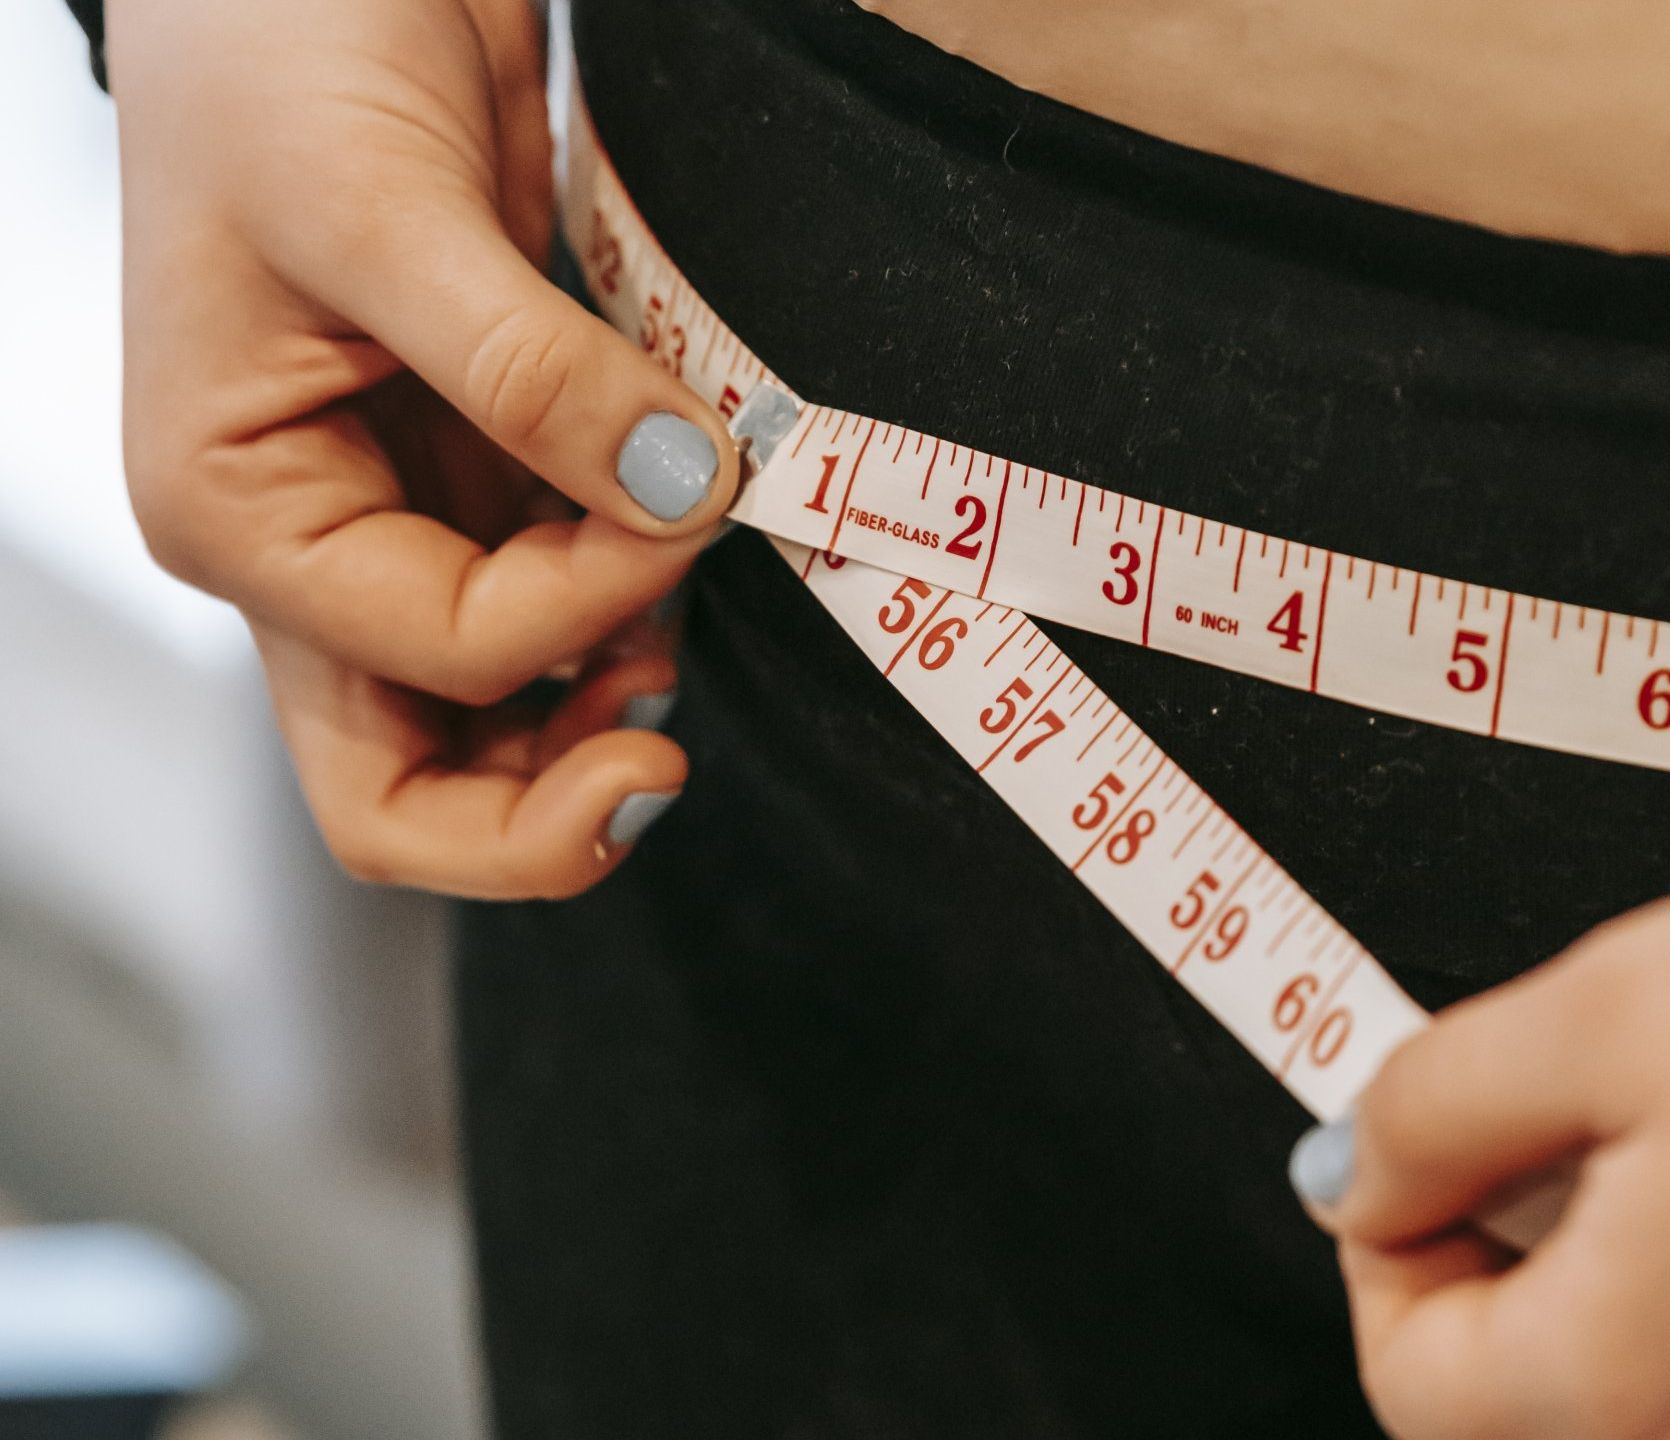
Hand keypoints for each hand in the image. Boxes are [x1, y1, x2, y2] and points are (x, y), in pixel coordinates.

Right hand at [108, 0, 738, 895]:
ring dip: (596, 712)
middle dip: (543, 812)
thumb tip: (677, 492)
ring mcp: (405, 522)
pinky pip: (556, 605)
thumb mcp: (377, 207)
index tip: (689, 494)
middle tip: (662, 763)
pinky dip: (623, 617)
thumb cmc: (274, 53)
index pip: (432, 652)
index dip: (580, 603)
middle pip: (411, 785)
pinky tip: (673, 576)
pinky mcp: (485, 476)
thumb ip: (524, 370)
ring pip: (493, 719)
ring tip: (676, 643)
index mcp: (239, 512)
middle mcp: (315, 548)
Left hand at [1293, 805, 1669, 1438]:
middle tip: (1555, 1107)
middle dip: (1507, 1244)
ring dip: (1626, 1247)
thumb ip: (1436, 1109)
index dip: (1380, 1244)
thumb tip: (1351, 1171)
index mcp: (1631, 1385)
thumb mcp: (1606, 1009)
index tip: (1405, 1147)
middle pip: (1532, 1392)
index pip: (1413, 1380)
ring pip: (1661, 1372)